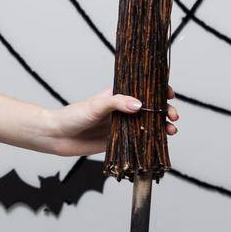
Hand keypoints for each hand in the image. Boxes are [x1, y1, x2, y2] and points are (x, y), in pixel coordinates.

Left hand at [40, 85, 177, 156]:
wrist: (57, 137)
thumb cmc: (73, 116)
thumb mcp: (94, 106)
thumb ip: (116, 103)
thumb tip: (139, 104)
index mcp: (117, 95)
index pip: (142, 89)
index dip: (158, 90)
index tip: (169, 93)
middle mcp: (122, 109)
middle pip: (151, 108)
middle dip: (165, 110)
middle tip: (173, 116)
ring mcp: (123, 125)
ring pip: (149, 124)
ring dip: (163, 126)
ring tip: (171, 130)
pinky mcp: (121, 141)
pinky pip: (141, 140)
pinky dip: (153, 141)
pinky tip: (162, 143)